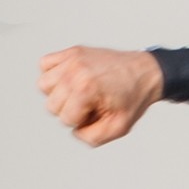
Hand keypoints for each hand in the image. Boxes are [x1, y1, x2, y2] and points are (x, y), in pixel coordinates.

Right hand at [37, 46, 163, 146]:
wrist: (145, 73)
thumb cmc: (133, 98)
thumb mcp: (119, 127)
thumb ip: (93, 137)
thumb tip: (75, 131)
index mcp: (86, 89)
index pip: (65, 119)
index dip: (81, 122)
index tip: (97, 114)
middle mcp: (75, 70)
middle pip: (51, 105)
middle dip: (70, 110)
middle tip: (90, 105)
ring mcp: (72, 58)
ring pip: (43, 85)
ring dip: (58, 93)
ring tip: (80, 93)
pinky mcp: (72, 51)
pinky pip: (45, 64)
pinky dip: (54, 74)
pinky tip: (71, 80)